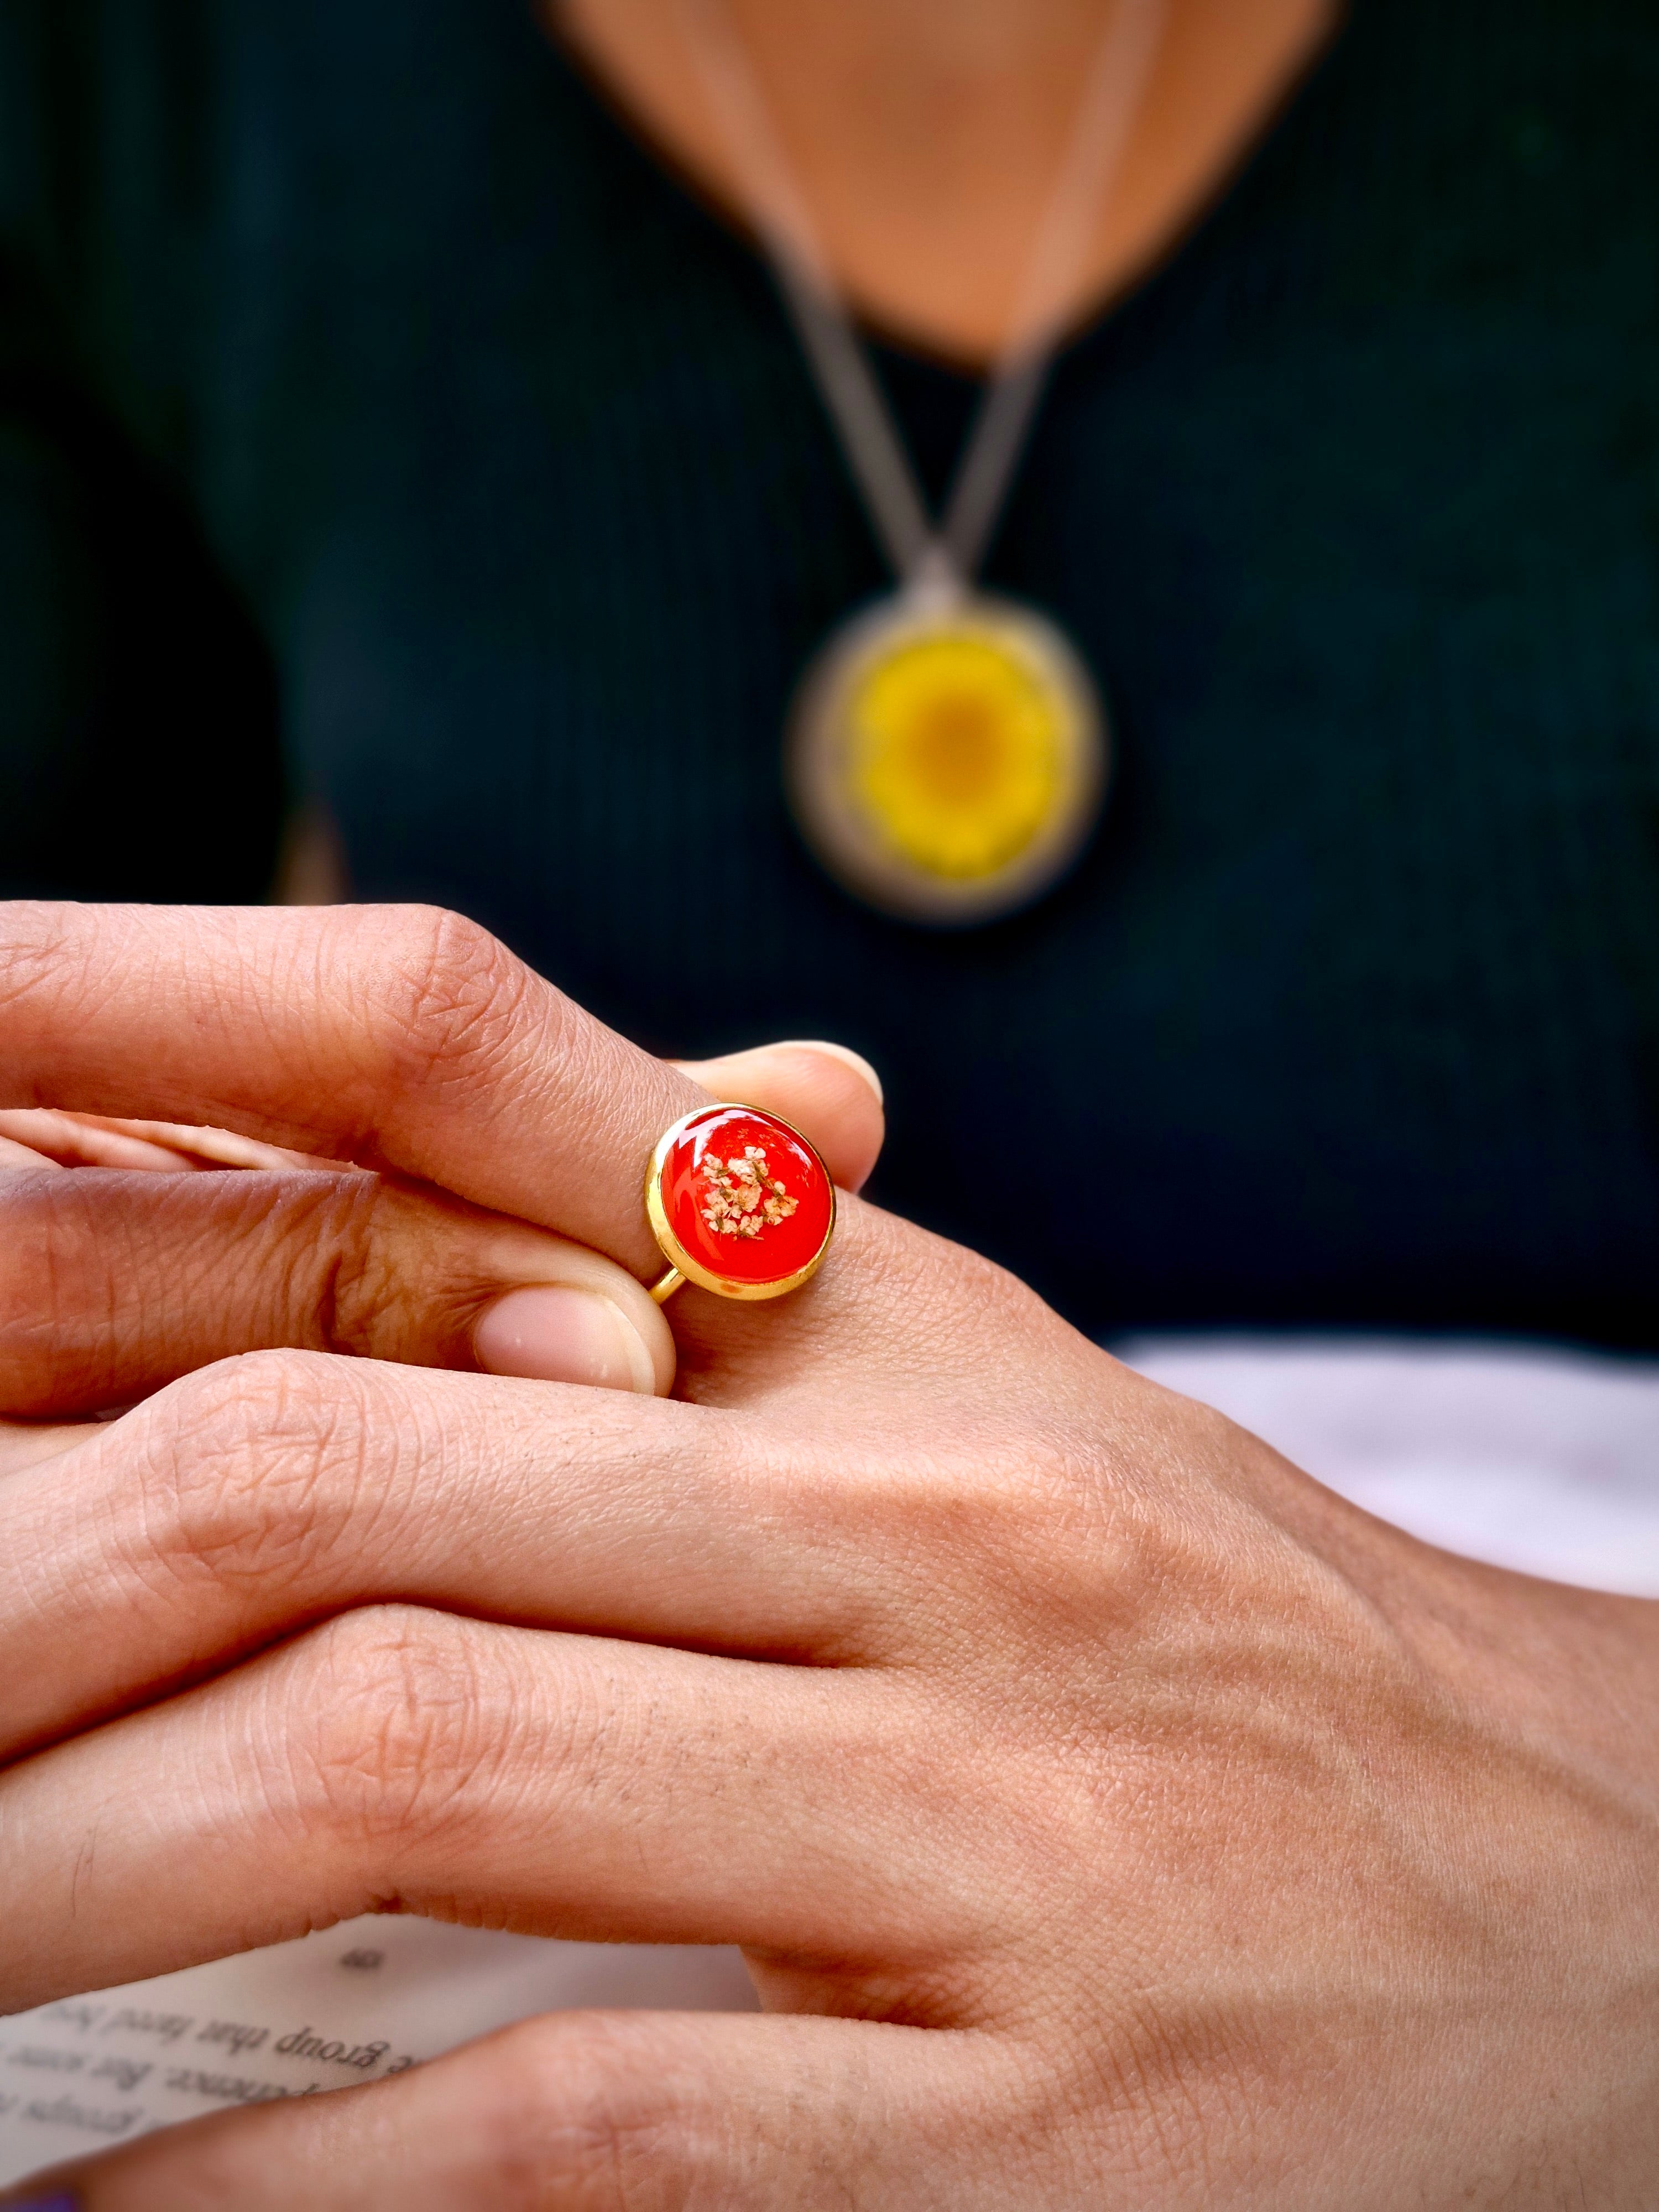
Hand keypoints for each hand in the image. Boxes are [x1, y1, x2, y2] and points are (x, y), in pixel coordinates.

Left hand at [3, 903, 1657, 2209]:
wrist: (1563, 1874)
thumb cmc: (1196, 1608)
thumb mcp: (966, 1397)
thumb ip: (693, 1311)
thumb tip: (372, 1250)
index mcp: (896, 1368)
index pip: (406, 1257)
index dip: (105, 1283)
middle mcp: (935, 1557)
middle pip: (351, 1510)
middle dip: (27, 1611)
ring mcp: (992, 1842)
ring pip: (420, 1782)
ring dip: (85, 1873)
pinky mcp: (1035, 2139)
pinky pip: (585, 2133)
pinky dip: (304, 2186)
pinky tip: (132, 2206)